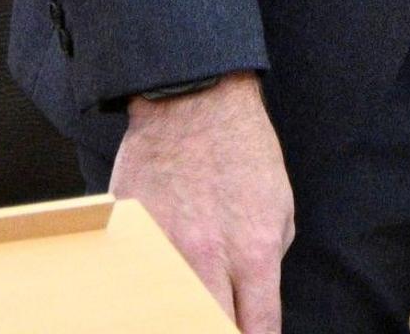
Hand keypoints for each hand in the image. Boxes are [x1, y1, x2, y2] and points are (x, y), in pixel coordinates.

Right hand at [111, 72, 292, 333]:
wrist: (195, 98)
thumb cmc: (242, 149)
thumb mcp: (279, 206)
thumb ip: (267, 261)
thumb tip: (250, 300)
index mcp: (252, 253)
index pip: (257, 329)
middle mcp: (206, 257)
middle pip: (209, 326)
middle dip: (217, 327)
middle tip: (218, 318)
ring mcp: (163, 244)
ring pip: (167, 308)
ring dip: (179, 309)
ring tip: (186, 299)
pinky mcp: (131, 229)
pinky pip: (134, 274)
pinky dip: (143, 282)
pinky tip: (152, 279)